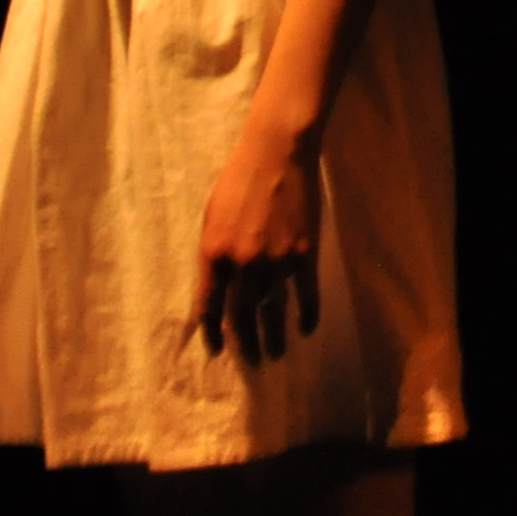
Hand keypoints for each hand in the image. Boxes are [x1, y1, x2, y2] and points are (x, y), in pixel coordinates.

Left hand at [197, 124, 321, 363]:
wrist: (277, 153)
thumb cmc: (238, 179)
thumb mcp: (211, 215)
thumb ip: (213, 253)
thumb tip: (216, 286)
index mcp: (214, 253)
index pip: (209, 305)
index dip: (213, 332)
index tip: (217, 349)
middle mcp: (243, 264)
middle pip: (242, 315)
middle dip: (245, 343)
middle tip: (251, 361)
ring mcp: (276, 262)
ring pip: (273, 311)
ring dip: (274, 337)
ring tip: (276, 354)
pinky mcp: (304, 255)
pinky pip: (306, 295)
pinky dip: (307, 315)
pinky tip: (306, 328)